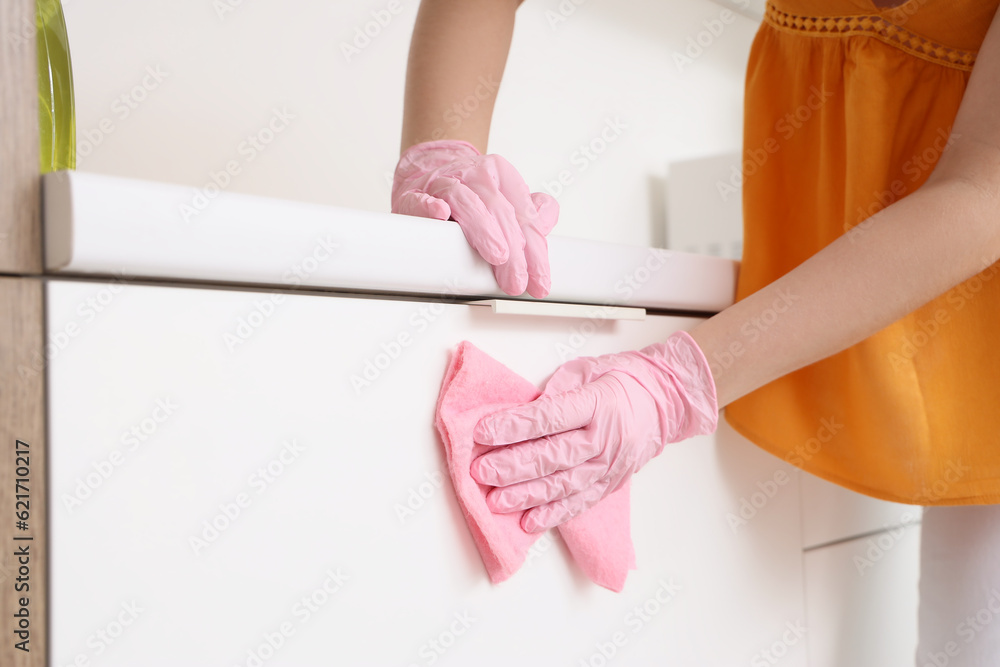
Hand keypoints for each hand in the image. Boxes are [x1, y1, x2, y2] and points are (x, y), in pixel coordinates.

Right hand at [391, 139, 557, 297]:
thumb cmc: (471, 194)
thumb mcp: (506, 199)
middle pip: (500, 211)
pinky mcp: (416, 194)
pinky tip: (440, 214)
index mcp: (502, 176)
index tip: (538, 281)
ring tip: (497, 255)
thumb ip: (530, 214)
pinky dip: (430, 206)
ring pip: (467, 201)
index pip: (524, 216)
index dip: (535, 252)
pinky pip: (422, 198)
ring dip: (484, 229)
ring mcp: (444, 183)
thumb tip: (547, 220)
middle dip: (513, 251)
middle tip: (516, 279)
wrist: (428, 172)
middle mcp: (475, 175)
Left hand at [469, 331, 718, 532]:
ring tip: (497, 501)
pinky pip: (580, 502)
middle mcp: (604, 438)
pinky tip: (530, 522)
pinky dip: (554, 515)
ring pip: (563, 485)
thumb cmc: (623, 380)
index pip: (549, 418)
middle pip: (553, 456)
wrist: (667, 400)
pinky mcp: (611, 483)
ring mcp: (609, 465)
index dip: (514, 427)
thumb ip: (556, 392)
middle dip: (512, 466)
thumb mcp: (587, 370)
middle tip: (481, 471)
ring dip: (527, 496)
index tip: (483, 432)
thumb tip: (520, 414)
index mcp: (597, 403)